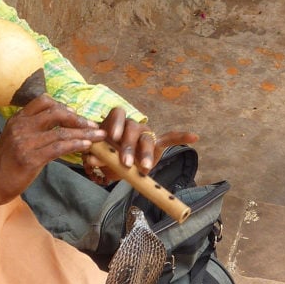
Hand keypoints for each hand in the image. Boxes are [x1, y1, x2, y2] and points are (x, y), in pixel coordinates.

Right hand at [0, 94, 106, 208]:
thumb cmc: (5, 163)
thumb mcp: (15, 139)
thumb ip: (31, 129)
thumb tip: (56, 126)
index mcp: (17, 119)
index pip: (43, 101)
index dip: (63, 106)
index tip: (75, 114)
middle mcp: (20, 127)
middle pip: (55, 112)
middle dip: (77, 118)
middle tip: (92, 125)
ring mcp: (24, 142)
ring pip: (60, 132)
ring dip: (83, 133)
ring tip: (99, 136)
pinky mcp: (30, 158)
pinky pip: (58, 148)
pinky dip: (75, 145)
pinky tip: (86, 146)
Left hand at [82, 106, 198, 184]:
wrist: (116, 163)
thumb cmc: (106, 155)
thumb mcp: (100, 155)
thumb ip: (97, 156)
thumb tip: (90, 159)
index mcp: (116, 123)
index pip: (117, 115)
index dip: (115, 123)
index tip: (112, 137)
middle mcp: (131, 125)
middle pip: (132, 129)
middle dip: (129, 147)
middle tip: (125, 163)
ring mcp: (145, 134)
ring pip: (147, 139)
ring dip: (145, 153)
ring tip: (145, 168)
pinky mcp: (156, 144)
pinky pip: (170, 138)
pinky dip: (181, 137)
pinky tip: (194, 137)